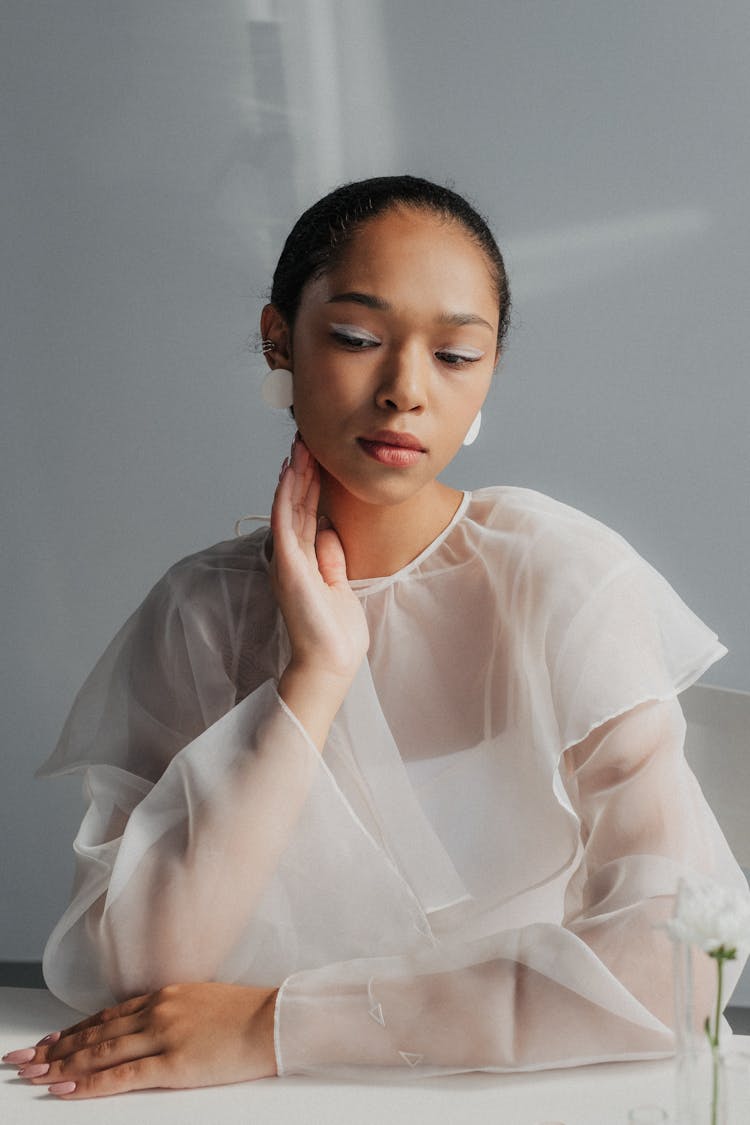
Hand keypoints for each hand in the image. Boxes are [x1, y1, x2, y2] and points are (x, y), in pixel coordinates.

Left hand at [5, 982, 277, 1098]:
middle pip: (95, 1033)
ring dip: (61, 1065)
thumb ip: (174, 1011)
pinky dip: (89, 1083)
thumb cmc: (246, 1014)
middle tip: (24, 1060)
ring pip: (99, 1052)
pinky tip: (66, 1088)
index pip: (107, 1015)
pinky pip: (121, 1076)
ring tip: (33, 1075)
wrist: (275, 1020)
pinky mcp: (173, 1063)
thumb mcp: (203, 1001)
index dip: (74, 1031)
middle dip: (54, 1048)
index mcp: (165, 994)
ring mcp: (163, 1035)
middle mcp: (157, 1010)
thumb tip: (149, 1027)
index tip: (49, 1041)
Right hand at [271, 435, 368, 683]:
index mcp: (305, 560)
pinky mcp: (289, 565)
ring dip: (294, 475)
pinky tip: (290, 473)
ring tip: (299, 446)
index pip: (307, 513)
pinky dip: (286, 496)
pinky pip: (286, 522)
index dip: (310, 484)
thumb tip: (327, 527)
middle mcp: (292, 556)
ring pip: (289, 507)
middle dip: (302, 470)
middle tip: (306, 438)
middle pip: (296, 504)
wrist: (331, 661)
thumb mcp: (340, 584)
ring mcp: (288, 559)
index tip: (317, 456)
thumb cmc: (336, 631)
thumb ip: (331, 556)